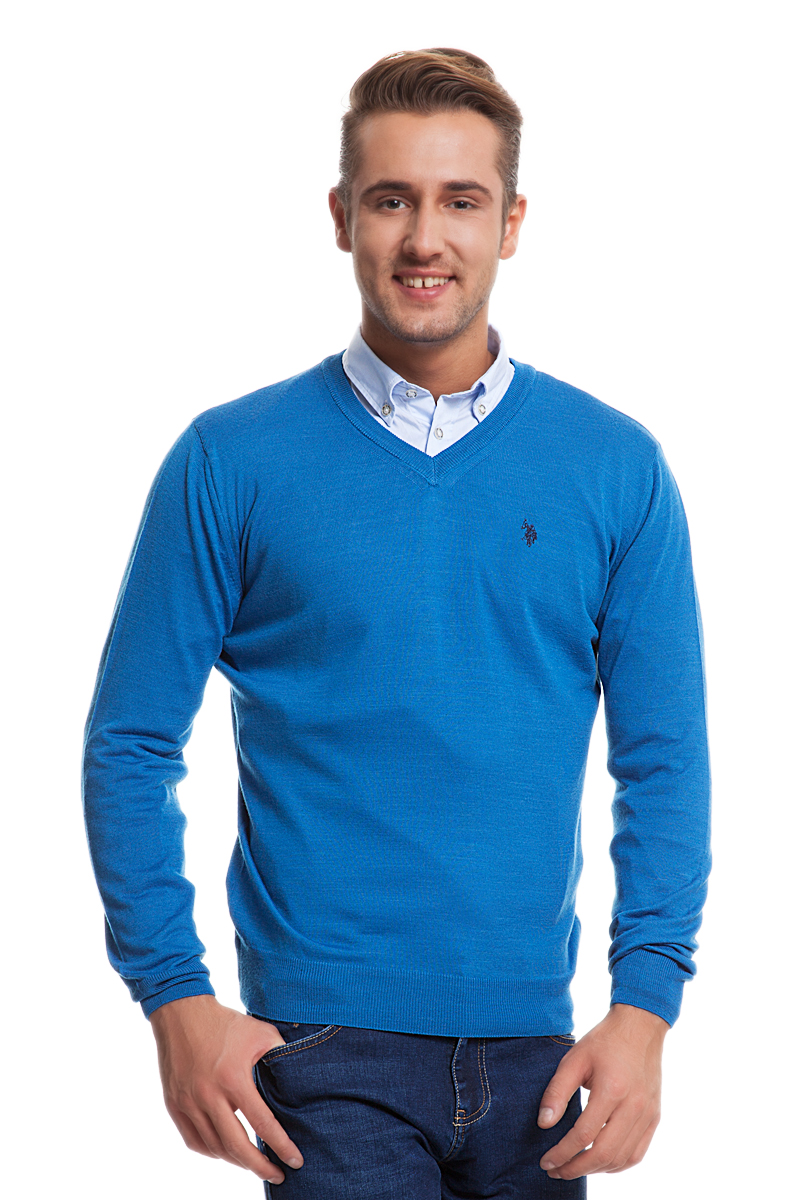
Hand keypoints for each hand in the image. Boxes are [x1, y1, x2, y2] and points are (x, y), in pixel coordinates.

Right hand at [149, 994, 303, 1183]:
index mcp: (233, 1078)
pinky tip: (227, 1151)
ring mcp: (188, 1103)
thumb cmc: (226, 1023)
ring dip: (237, 1161)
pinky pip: (194, 1141)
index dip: (281, 1145)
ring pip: (215, 1148)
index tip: (295, 1160)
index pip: (263, 1123)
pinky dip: (212, 1152)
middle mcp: (209, 1095)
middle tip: (278, 1175)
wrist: (182, 1013)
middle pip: (237, 1146)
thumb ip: (281, 1056)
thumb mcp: (260, 1033)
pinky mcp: (175, 1105)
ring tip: (255, 1162)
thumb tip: (300, 1080)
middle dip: (261, 1166)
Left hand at [537, 1002, 668, 1178]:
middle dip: (576, 1168)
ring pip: (622, 1159)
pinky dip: (617, 1165)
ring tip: (573, 1167)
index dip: (562, 1153)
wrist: (640, 1027)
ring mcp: (648, 1114)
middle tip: (555, 1171)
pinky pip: (637, 1153)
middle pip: (604, 1153)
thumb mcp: (574, 1059)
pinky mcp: (655, 1117)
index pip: (584, 1135)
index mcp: (612, 1090)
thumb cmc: (604, 1041)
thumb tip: (544, 1124)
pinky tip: (599, 1163)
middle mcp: (634, 1106)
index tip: (545, 1161)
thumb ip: (557, 1091)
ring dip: (595, 1170)